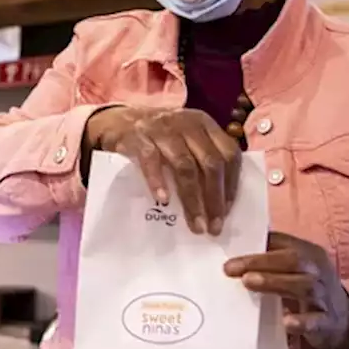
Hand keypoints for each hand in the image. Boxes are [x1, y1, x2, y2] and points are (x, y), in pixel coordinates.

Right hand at [84, 105, 239, 234]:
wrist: (116, 121)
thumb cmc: (158, 138)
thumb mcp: (185, 139)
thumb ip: (203, 158)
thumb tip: (221, 202)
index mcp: (204, 124)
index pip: (229, 154)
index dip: (232, 184)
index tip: (228, 212)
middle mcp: (187, 123)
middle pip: (210, 162)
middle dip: (215, 198)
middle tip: (213, 227)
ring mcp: (162, 129)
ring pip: (185, 165)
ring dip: (192, 199)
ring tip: (195, 224)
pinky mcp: (137, 136)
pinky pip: (151, 160)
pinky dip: (158, 181)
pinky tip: (163, 201)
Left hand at [224, 232, 348, 348]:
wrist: (344, 320)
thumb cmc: (309, 288)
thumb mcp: (295, 269)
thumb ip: (272, 258)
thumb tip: (234, 250)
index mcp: (309, 253)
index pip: (283, 242)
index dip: (257, 244)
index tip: (228, 250)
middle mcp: (318, 270)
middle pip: (292, 260)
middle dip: (259, 262)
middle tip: (230, 268)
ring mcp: (324, 296)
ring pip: (303, 286)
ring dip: (274, 282)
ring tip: (248, 282)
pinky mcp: (327, 322)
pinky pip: (316, 321)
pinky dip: (301, 322)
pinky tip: (286, 322)